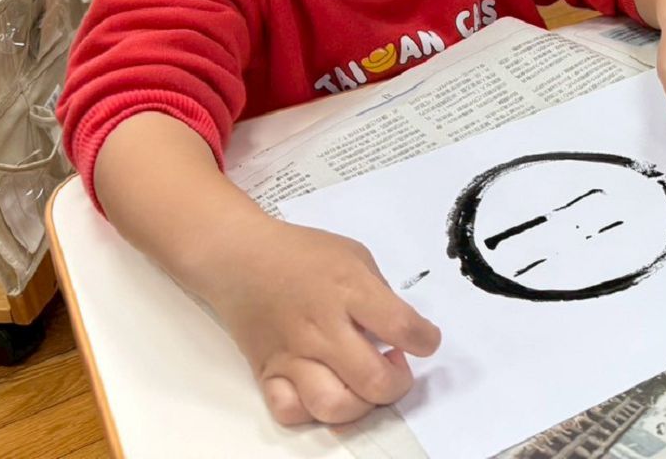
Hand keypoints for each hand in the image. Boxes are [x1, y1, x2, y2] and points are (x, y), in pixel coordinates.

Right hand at [196, 217, 441, 425]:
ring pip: (333, 406)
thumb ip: (379, 293)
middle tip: (396, 366)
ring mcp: (292, 355)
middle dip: (399, 383)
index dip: (425, 340)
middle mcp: (321, 328)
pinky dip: (312, 412)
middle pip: (372, 379)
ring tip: (364, 384)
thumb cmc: (301, 253)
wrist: (240, 258)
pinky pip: (290, 411)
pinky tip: (325, 390)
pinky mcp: (267, 373)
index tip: (426, 340)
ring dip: (361, 405)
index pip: (401, 327)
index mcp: (349, 290)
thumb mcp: (354, 255)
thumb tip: (401, 329)